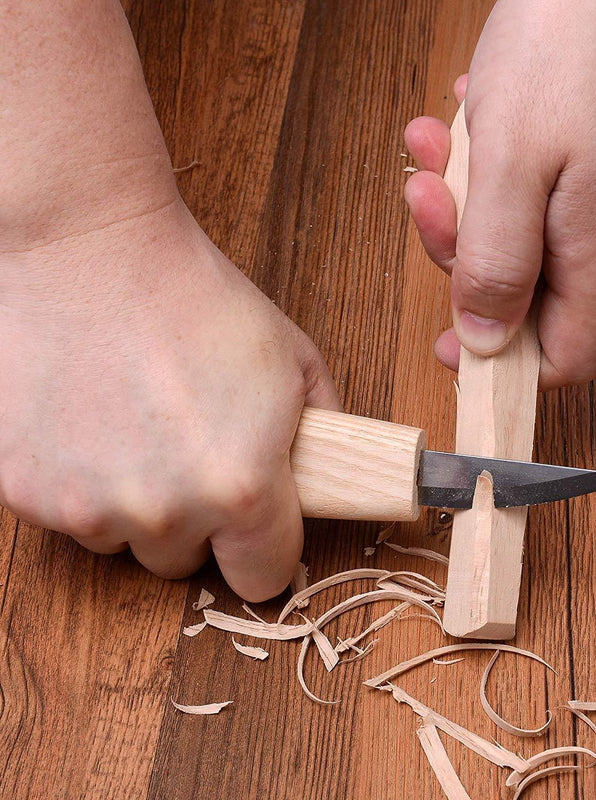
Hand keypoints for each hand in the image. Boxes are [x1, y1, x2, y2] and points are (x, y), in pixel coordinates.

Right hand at [1, 0, 339, 601]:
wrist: (90, 251)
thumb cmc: (196, 297)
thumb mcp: (293, 360)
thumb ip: (324, 431)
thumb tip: (328, 472)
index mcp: (242, 489)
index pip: (265, 579)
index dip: (264, 551)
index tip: (257, 530)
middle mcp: (164, 513)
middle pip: (187, 561)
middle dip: (196, 521)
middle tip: (190, 454)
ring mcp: (86, 506)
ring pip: (123, 538)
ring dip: (134, 502)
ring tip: (135, 426)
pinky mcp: (24, 489)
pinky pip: (67, 511)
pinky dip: (79, 480)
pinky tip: (89, 420)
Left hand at [404, 0, 595, 387]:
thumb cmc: (580, 41)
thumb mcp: (511, 165)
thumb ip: (496, 263)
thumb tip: (484, 339)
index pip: (563, 357)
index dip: (503, 363)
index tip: (451, 339)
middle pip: (528, 292)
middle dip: (462, 253)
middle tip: (427, 198)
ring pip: (523, 234)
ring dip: (467, 199)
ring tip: (438, 146)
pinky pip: (536, 187)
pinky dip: (492, 165)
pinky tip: (471, 123)